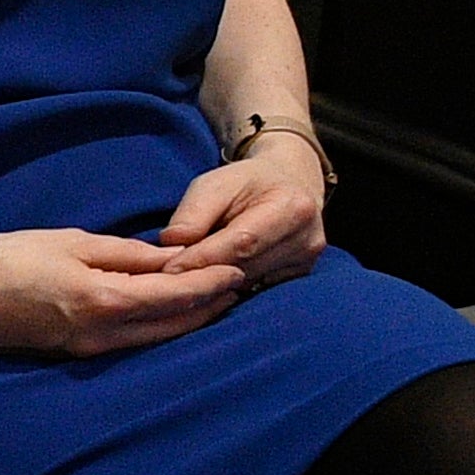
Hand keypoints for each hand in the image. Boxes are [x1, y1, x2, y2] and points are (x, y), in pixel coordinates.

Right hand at [0, 225, 246, 355]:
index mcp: (104, 301)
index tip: (240, 268)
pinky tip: (162, 315)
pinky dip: (154, 329)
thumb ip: (123, 254)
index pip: (176, 294)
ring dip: (186, 321)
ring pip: (152, 340)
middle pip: (173, 326)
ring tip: (212, 302)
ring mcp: (84, 350)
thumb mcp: (67, 243)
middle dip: (209, 307)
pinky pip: (126, 344)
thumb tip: (171, 257)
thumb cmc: (0, 259)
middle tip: (240, 287)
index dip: (212, 282)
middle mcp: (101, 336)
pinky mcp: (68, 354)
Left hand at [154, 130, 329, 286]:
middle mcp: (307, 239)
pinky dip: (230, 287)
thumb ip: (193, 214)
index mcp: (291, 207)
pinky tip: (214, 276)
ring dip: (214, 282)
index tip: (168, 269)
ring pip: (247, 284)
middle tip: (169, 275)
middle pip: (244, 268)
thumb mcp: (215, 184)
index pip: (241, 243)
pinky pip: (255, 290)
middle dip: (203, 273)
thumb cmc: (246, 183)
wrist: (289, 183)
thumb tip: (172, 246)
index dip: (202, 259)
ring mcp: (307, 263)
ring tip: (189, 271)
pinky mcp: (300, 278)